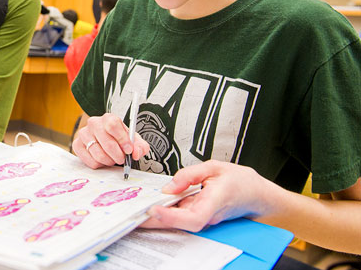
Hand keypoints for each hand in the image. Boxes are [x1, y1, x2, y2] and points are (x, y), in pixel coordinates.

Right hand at [72, 113, 149, 168]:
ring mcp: (84, 134)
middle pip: (107, 142)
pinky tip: (103, 160)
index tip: (129, 150)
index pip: (113, 125)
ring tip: (112, 159)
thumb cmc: (119, 139)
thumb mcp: (133, 140)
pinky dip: (100, 165)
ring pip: (98, 154)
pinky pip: (90, 161)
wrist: (104, 139)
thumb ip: (140, 146)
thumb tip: (136, 153)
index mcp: (108, 118)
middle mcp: (94, 123)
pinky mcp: (77, 145)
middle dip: (118, 155)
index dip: (122, 139)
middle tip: (122, 159)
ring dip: (109, 161)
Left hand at [141, 160, 277, 231]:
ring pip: (179, 221)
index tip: (155, 209)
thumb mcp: (215, 167)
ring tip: (139, 209)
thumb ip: (190, 173)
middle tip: (134, 214)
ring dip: (158, 217)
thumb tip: (170, 185)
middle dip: (156, 220)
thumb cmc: (241, 181)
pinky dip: (167, 212)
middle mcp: (209, 214)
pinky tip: (154, 205)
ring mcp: (205, 218)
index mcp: (215, 201)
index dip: (172, 217)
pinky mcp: (201, 216)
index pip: (193, 218)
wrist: (257, 194)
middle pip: (181, 223)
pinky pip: (182, 216)